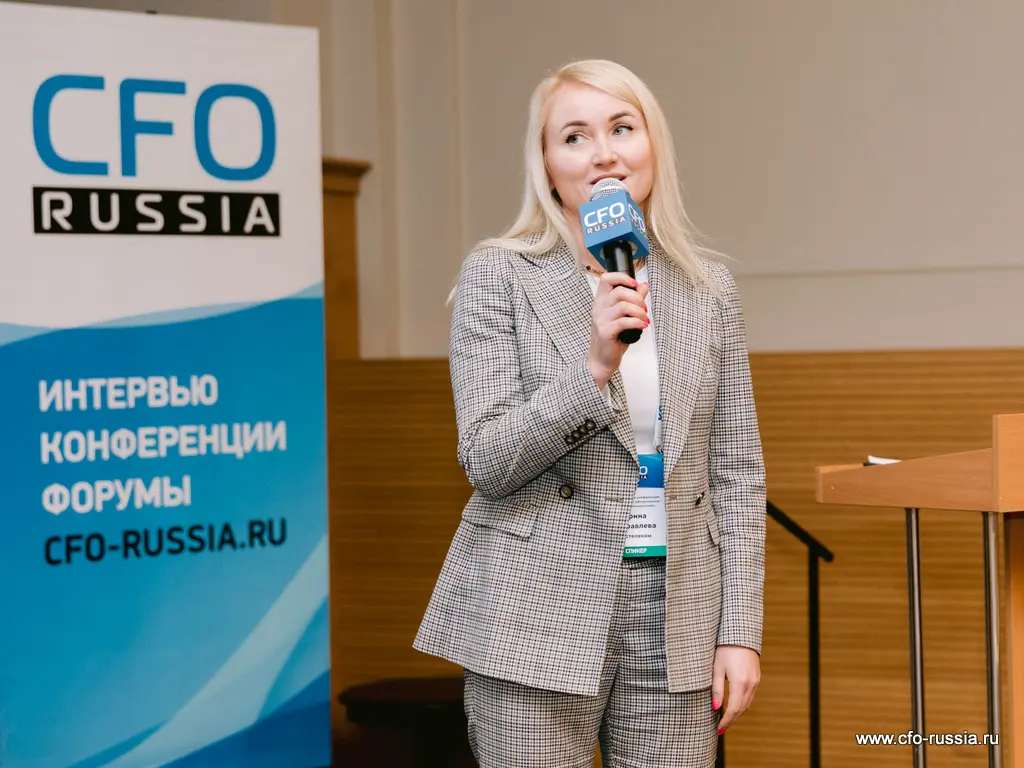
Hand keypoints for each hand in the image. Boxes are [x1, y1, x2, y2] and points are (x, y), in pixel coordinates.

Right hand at [587, 272, 648, 387]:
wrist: (601, 359)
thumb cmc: (612, 338)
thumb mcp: (623, 315)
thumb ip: (633, 299)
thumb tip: (643, 285)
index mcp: (601, 301)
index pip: (606, 279)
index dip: (622, 277)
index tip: (634, 284)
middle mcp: (599, 308)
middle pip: (619, 291)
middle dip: (637, 298)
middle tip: (644, 308)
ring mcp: (601, 320)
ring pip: (624, 306)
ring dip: (640, 311)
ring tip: (644, 319)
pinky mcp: (605, 332)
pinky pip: (624, 322)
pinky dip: (637, 322)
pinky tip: (642, 326)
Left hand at [712, 645, 759, 733]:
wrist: (740, 634)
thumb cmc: (725, 649)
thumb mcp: (717, 668)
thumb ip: (716, 689)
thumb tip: (715, 708)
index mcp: (739, 683)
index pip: (733, 709)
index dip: (726, 721)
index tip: (718, 730)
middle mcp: (750, 684)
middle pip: (742, 709)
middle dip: (731, 721)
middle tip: (720, 729)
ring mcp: (755, 681)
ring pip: (747, 704)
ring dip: (737, 714)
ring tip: (725, 720)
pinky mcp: (757, 678)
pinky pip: (750, 696)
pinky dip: (743, 705)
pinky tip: (734, 707)